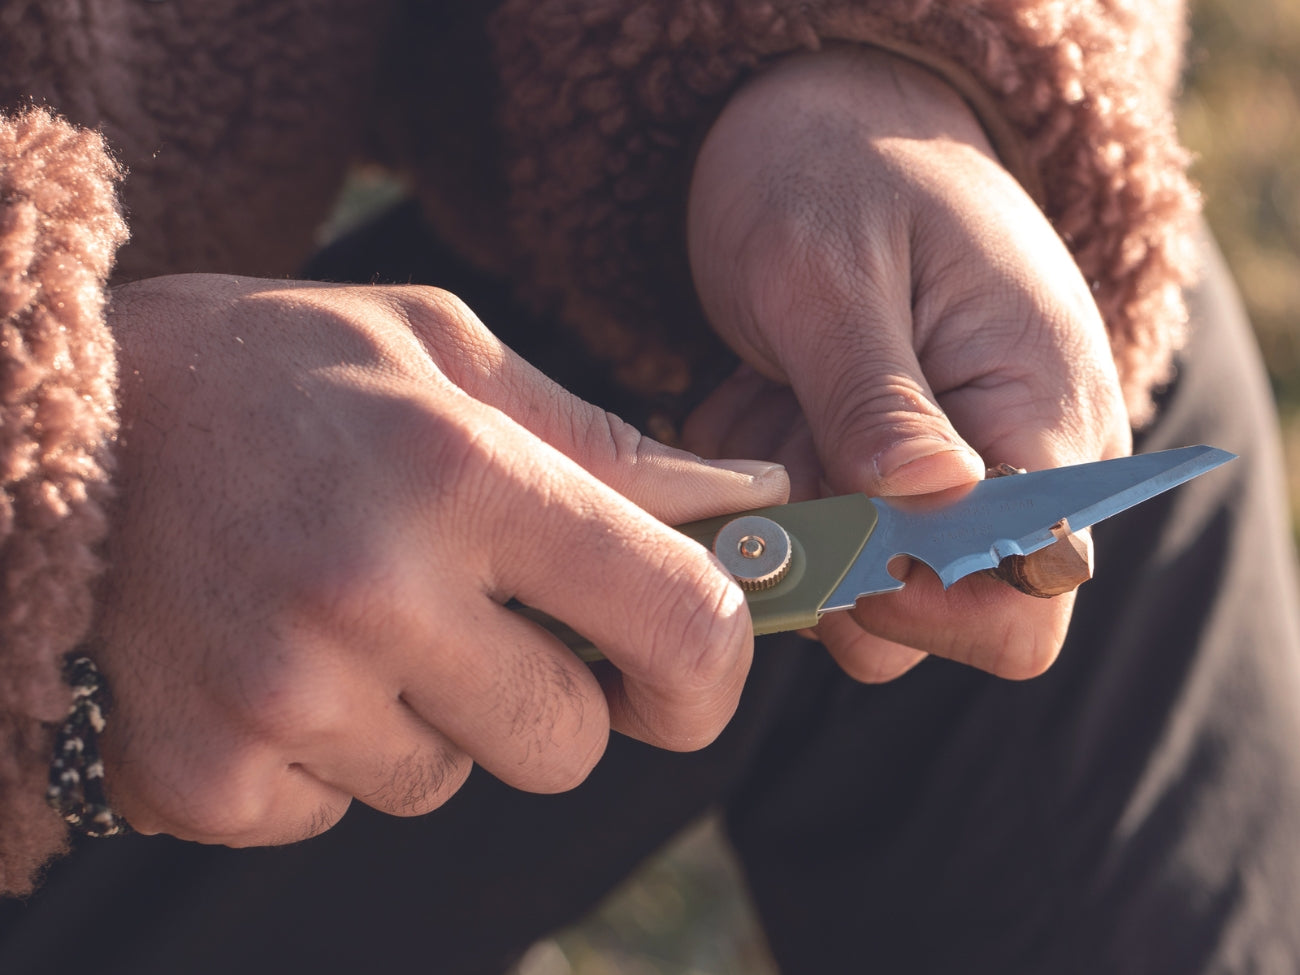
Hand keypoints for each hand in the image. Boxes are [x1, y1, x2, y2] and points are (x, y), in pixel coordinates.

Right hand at [97, 274, 787, 844]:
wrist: (50, 421)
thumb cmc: (275, 374)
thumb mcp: (446, 354)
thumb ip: (606, 442)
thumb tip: (751, 501)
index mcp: (461, 474)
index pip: (678, 622)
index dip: (715, 669)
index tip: (693, 674)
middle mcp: (372, 594)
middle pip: (567, 741)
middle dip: (551, 696)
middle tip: (475, 617)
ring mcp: (279, 699)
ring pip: (446, 780)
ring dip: (425, 716)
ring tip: (342, 613)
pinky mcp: (206, 777)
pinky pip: (338, 810)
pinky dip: (326, 752)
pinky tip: (270, 656)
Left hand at [685, 47, 1130, 680]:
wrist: (825, 130)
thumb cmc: (838, 173)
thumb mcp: (833, 274)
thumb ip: (876, 399)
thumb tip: (926, 507)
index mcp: (1042, 415)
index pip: (1030, 592)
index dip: (929, 599)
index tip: (839, 524)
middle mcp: (1009, 470)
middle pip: (937, 617)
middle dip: (835, 556)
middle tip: (785, 438)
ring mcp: (940, 483)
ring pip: (857, 588)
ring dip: (789, 517)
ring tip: (774, 399)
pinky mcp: (877, 483)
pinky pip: (808, 540)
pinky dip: (766, 490)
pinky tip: (764, 396)